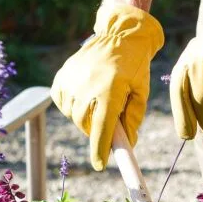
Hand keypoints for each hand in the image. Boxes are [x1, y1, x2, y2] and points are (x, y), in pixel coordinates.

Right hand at [51, 5, 163, 170]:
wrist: (118, 36)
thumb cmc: (135, 67)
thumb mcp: (141, 93)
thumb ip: (133, 120)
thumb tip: (127, 143)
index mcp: (109, 94)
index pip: (101, 131)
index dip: (100, 151)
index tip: (100, 165)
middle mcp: (86, 89)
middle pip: (87, 127)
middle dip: (98, 131)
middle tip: (109, 121)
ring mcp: (70, 83)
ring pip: (75, 117)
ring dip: (87, 118)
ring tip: (100, 101)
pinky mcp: (61, 78)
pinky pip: (64, 104)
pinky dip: (74, 106)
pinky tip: (86, 94)